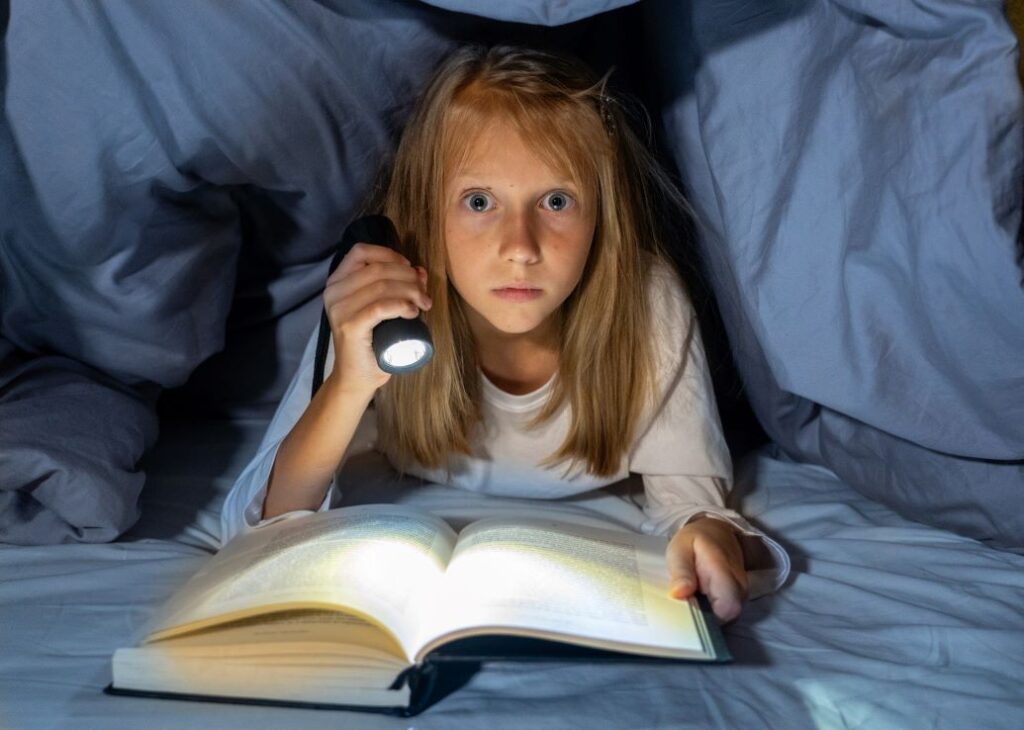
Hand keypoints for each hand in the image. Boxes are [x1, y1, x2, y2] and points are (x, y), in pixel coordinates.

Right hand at [323, 242, 431, 394]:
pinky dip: (402, 306)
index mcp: (337, 282)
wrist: (357, 376)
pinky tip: (413, 313)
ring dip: (410, 292)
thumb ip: (398, 287)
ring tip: (424, 305)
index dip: (390, 255)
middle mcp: (334, 292)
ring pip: (382, 286)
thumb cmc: (372, 341)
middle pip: (378, 269)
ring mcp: (340, 309)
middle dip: (408, 277)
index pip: (361, 251)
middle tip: (424, 294)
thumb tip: (420, 271)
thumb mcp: (383, 308)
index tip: (410, 269)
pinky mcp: (350, 326)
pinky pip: (381, 307)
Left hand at [666, 516, 748, 623]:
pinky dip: (710, 611)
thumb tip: (679, 594)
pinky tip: (697, 601)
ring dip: (706, 615)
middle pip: (727, 617)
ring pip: (726, 617)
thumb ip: (681, 571)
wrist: (715, 532)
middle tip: (684, 605)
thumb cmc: (695, 541)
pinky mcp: (738, 597)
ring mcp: (742, 593)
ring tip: (689, 601)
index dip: (707, 618)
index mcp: (724, 572)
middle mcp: (740, 586)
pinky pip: (725, 612)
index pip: (727, 608)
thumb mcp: (680, 549)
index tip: (687, 611)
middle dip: (703, 618)